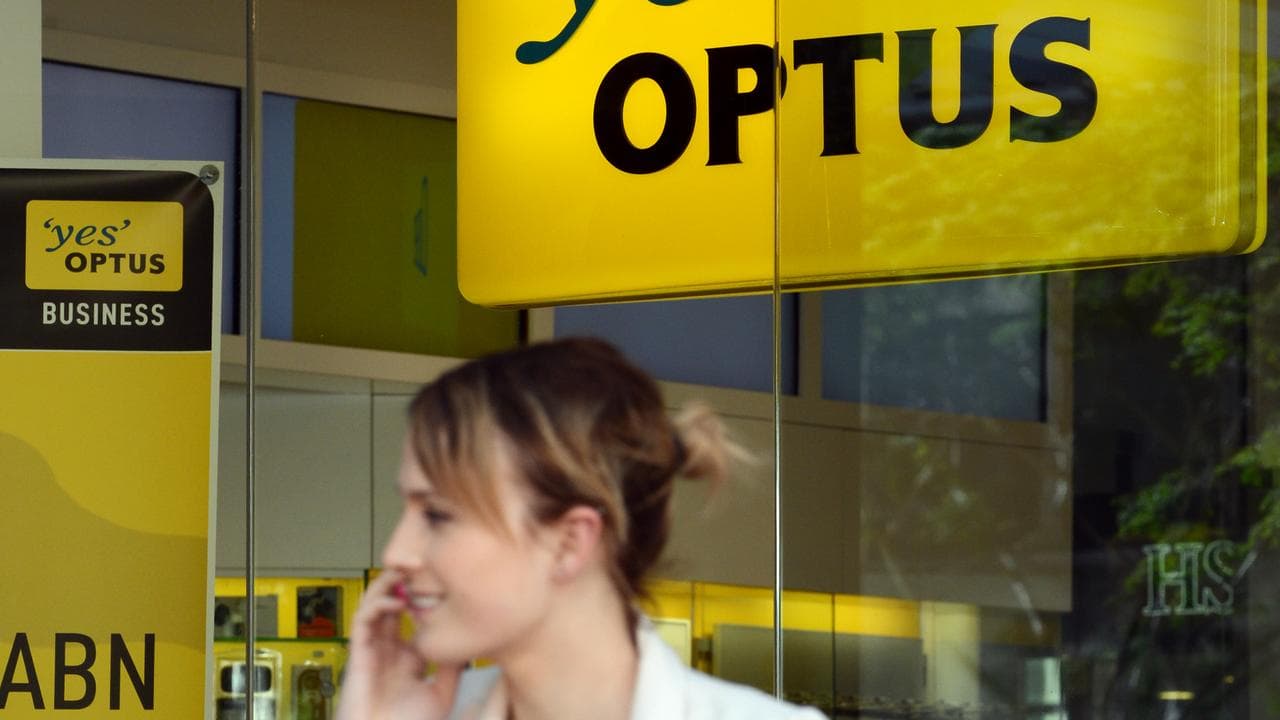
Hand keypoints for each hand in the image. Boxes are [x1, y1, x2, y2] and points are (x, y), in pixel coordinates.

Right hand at [336, 570, 461, 719]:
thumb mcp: (441, 692)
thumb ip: (450, 667)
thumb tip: (468, 642)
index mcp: (405, 656)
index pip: (411, 616)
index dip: (423, 595)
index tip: (444, 578)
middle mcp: (387, 648)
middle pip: (391, 602)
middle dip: (404, 579)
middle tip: (423, 558)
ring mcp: (372, 650)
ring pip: (374, 604)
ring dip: (389, 583)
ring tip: (408, 566)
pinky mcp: (358, 655)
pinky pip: (363, 621)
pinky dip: (377, 605)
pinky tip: (397, 600)